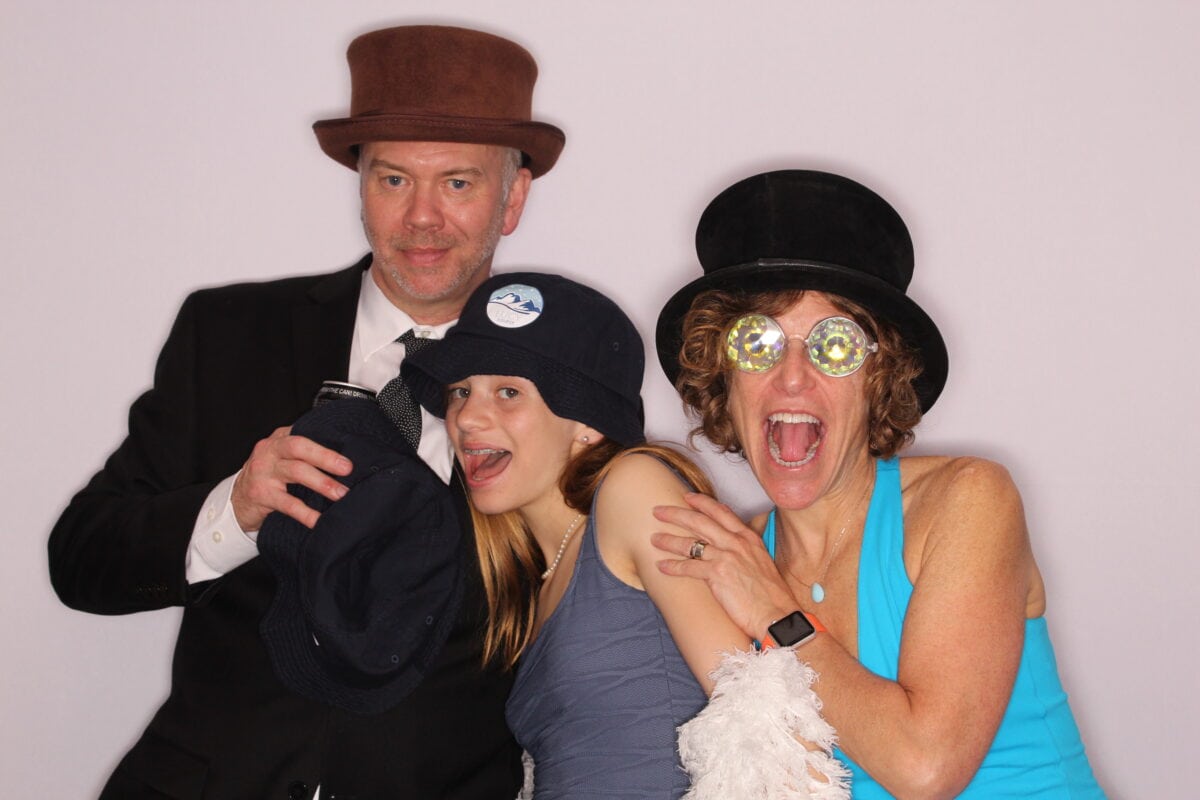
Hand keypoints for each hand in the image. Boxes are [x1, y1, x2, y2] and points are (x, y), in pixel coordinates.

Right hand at [230, 426, 351, 530]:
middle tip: (348, 468)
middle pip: (299, 447)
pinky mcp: (260, 495)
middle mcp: (270, 451)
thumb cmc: (269, 476)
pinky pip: (288, 504)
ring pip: (296, 471)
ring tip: (341, 494)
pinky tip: (318, 520)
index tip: (349, 447)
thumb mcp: (283, 458)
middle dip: (326, 457)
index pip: (305, 433)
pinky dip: (306, 513)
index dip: (327, 441)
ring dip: (322, 483)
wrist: (237, 501)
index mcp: (280, 438)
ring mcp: (263, 472)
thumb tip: (344, 461)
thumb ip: (305, 453)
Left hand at [652, 493, 798, 640]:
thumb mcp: (762, 562)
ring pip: (690, 543)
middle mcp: (736, 543)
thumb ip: (747, 550)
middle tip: (658, 510)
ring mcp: (726, 557)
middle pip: (700, 521)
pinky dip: (672, 566)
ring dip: (668, 540)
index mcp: (748, 538)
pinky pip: (688, 567)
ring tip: (654, 539)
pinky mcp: (717, 574)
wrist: (777, 614)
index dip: (702, 502)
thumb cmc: (771, 595)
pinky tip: (661, 566)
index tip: (687, 497)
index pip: (721, 512)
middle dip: (676, 514)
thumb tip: (736, 547)